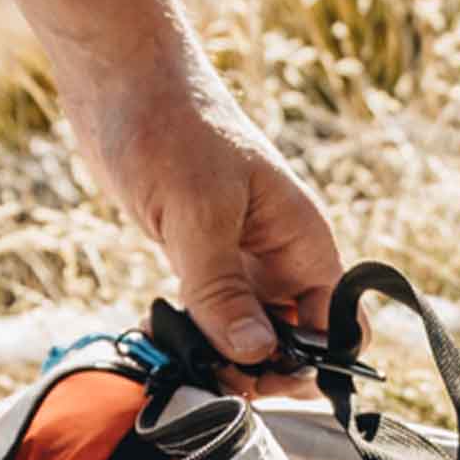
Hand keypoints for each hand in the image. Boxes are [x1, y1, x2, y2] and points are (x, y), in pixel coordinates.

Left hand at [64, 50, 342, 377]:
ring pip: (249, 330)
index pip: (337, 322)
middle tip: (217, 378)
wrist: (122, 80)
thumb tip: (256, 353)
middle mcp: (279, 252)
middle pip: (294, 337)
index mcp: (302, 238)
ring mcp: (239, 255)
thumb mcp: (198, 214)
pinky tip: (164, 339)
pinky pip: (210, 312)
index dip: (313, 361)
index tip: (265, 378)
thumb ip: (223, 290)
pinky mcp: (198, 254)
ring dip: (223, 356)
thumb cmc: (171, 128)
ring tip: (186, 362)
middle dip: (263, 368)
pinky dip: (194, 334)